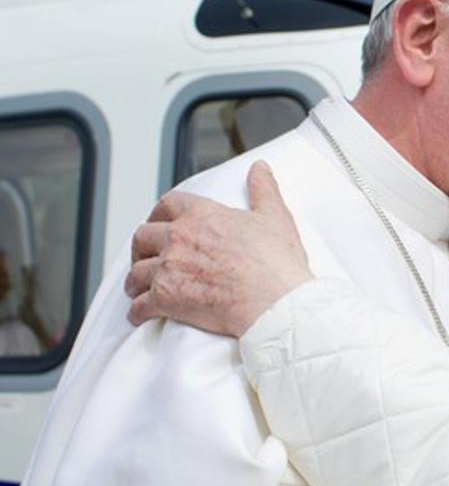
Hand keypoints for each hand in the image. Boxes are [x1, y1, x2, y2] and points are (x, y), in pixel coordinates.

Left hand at [125, 161, 313, 336]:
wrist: (275, 302)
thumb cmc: (276, 264)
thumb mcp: (274, 218)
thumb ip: (263, 190)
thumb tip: (260, 169)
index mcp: (202, 215)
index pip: (168, 204)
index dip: (159, 213)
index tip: (159, 222)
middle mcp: (179, 237)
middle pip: (142, 237)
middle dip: (140, 248)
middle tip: (145, 257)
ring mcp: (169, 268)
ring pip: (136, 273)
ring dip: (135, 282)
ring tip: (138, 290)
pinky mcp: (166, 298)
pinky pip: (140, 306)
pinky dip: (138, 312)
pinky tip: (140, 315)